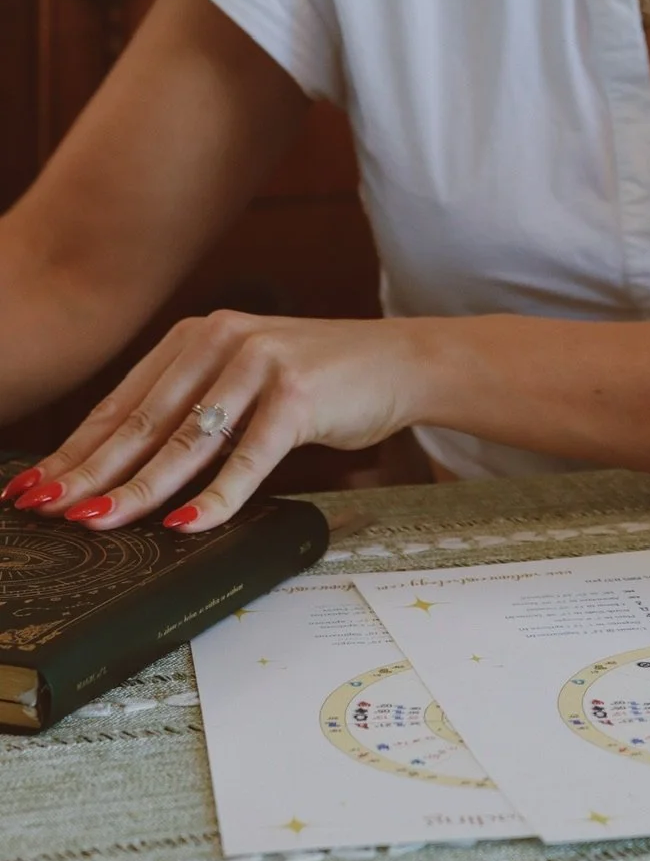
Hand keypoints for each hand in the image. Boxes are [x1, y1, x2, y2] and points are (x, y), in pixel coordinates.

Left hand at [4, 311, 428, 531]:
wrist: (400, 360)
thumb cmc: (322, 380)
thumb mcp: (245, 381)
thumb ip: (194, 408)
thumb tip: (123, 469)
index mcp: (199, 335)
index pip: (123, 402)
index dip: (77, 449)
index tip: (37, 486)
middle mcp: (222, 339)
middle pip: (143, 420)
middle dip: (90, 471)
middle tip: (49, 509)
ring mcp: (261, 363)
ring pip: (186, 439)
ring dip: (137, 488)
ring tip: (99, 522)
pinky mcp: (299, 394)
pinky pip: (248, 457)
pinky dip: (215, 497)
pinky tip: (186, 524)